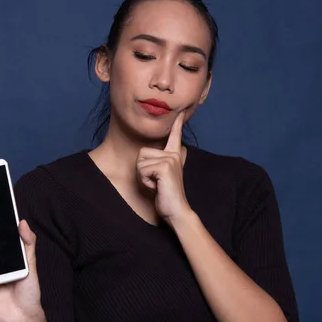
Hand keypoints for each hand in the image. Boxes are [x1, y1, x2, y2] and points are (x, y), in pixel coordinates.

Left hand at [136, 111, 191, 225]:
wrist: (177, 211)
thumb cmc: (166, 196)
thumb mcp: (160, 177)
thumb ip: (157, 165)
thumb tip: (146, 158)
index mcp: (174, 155)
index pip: (175, 135)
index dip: (177, 123)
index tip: (181, 110)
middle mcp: (174, 154)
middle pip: (141, 153)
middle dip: (142, 170)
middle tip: (156, 182)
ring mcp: (170, 160)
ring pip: (140, 162)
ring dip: (143, 177)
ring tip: (157, 185)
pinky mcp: (164, 167)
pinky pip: (142, 170)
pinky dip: (145, 182)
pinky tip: (157, 187)